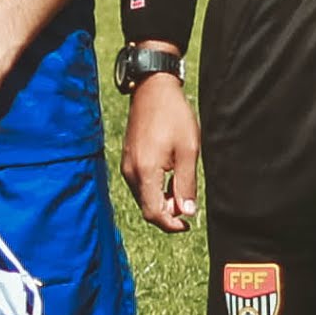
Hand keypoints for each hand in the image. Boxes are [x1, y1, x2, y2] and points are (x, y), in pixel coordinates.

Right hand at [125, 72, 202, 231]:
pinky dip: (154, 190)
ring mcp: (127, 166)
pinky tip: (170, 178)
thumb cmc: (174, 116)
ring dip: (161, 201)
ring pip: (143, 197)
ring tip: (181, 188)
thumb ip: (186, 184)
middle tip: (188, 204)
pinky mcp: (128, 160)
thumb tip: (187, 212)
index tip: (187, 224)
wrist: (153, 90)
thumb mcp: (188, 150)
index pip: (154, 213)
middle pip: (147, 208)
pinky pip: (140, 185)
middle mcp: (131, 172)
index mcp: (146, 171)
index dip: (171, 224)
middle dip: (167, 213)